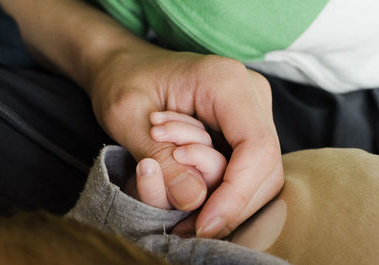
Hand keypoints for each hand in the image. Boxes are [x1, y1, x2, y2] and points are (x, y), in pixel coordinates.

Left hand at [89, 47, 283, 237]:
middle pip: (266, 166)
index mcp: (226, 82)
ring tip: (183, 211)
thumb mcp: (128, 117)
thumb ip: (162, 160)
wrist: (125, 65)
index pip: (256, 148)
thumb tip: (194, 202)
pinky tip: (191, 191)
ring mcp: (250, 110)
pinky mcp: (241, 125)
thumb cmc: (123, 81)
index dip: (236, 195)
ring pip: (260, 172)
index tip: (204, 226)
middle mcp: (250, 94)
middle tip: (189, 228)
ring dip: (225, 197)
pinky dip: (222, 187)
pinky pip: (246, 167)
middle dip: (232, 204)